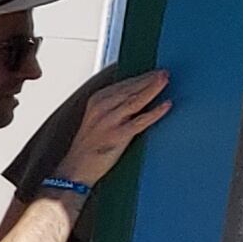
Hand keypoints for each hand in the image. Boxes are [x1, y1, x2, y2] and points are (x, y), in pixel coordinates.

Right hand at [64, 70, 175, 184]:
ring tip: (165, 80)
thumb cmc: (88, 146)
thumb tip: (134, 97)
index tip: (155, 72)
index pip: (123, 84)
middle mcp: (102, 108)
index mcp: (96, 101)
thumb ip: (111, 106)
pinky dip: (155, 112)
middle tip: (164, 72)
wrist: (76, 169)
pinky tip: (166, 105)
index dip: (141, 77)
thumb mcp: (95, 119)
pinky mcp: (118, 136)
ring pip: (135, 100)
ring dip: (152, 88)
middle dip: (149, 79)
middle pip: (130, 89)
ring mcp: (110, 121)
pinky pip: (140, 121)